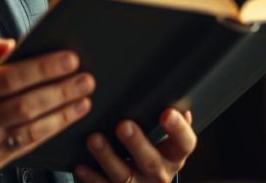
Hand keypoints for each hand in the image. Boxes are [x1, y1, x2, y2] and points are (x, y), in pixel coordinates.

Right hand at [0, 34, 94, 173]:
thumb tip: (11, 43)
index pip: (11, 77)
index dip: (43, 68)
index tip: (70, 58)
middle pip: (27, 103)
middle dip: (61, 90)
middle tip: (86, 79)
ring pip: (32, 127)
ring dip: (63, 113)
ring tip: (84, 98)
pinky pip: (29, 145)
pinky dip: (51, 130)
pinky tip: (67, 117)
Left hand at [75, 109, 195, 182]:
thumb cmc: (154, 152)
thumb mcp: (166, 140)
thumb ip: (168, 121)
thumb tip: (172, 92)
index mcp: (175, 155)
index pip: (185, 143)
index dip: (178, 129)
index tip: (167, 112)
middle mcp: (159, 173)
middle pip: (151, 161)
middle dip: (136, 143)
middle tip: (123, 125)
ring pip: (123, 175)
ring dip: (107, 157)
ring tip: (94, 139)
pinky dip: (91, 176)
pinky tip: (80, 165)